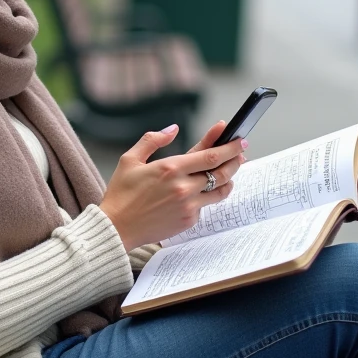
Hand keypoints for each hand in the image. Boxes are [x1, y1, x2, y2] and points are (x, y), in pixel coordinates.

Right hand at [99, 120, 245, 251]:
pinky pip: (206, 205)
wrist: (115, 228)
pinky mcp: (188, 221)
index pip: (210, 155)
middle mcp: (183, 187)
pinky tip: (207, 190)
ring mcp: (188, 206)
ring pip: (220, 190)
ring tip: (230, 170)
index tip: (239, 139)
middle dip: (235, 160)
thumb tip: (173, 128)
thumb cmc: (121, 194)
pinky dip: (208, 195)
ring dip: (229, 178)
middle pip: (221, 171)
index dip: (229, 146)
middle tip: (241, 152)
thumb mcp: (130, 159)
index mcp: (170, 168)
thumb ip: (153, 140)